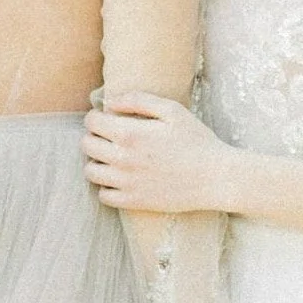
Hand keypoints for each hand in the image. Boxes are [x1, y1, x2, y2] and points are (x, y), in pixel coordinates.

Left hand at [84, 95, 235, 215]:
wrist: (216, 178)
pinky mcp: (134, 202)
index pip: (91, 122)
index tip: (109, 119)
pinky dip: (107, 186)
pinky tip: (122, 178)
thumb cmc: (197, 140)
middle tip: (112, 137)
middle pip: (86, 145)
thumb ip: (138, 100)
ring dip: (98, 162)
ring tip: (114, 158)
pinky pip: (103, 195)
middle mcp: (123, 159)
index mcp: (130, 134)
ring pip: (90, 171)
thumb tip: (110, 103)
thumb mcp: (172, 111)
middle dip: (95, 137)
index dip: (97, 117)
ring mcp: (126, 183)